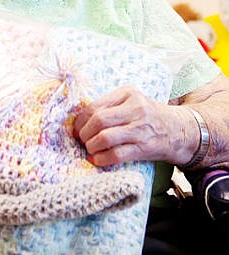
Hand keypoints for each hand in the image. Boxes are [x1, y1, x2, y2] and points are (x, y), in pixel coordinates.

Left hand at [73, 86, 193, 166]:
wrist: (178, 130)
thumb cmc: (148, 116)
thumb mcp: (131, 101)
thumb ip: (110, 106)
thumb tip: (81, 121)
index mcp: (127, 94)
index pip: (95, 106)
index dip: (80, 120)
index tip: (76, 129)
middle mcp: (135, 109)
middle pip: (99, 121)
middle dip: (85, 133)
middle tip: (82, 140)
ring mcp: (140, 129)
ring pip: (105, 137)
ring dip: (92, 146)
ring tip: (90, 149)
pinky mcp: (144, 148)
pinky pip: (117, 154)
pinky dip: (103, 159)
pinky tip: (98, 160)